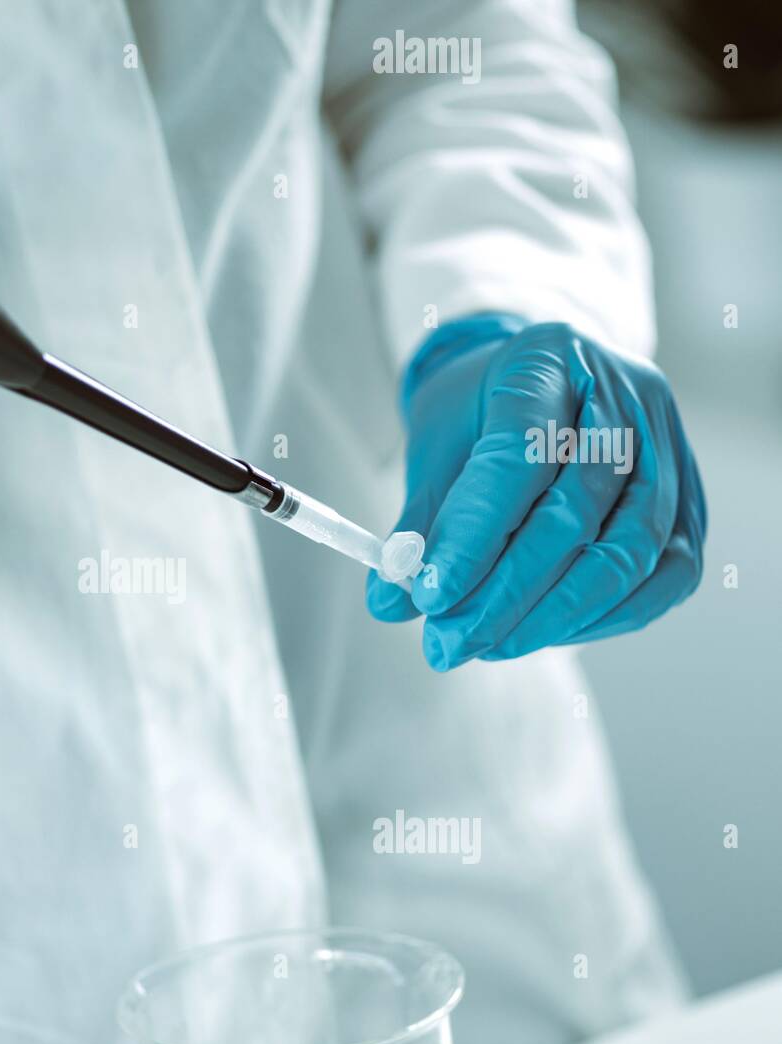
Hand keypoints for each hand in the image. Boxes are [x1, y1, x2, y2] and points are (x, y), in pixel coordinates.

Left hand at [366, 315, 706, 670]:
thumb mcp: (435, 450)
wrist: (537, 387)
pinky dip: (602, 617)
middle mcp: (625, 394)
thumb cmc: (479, 416)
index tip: (428, 598)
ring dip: (552, 617)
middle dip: (504, 595)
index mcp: (548, 359)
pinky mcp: (690, 500)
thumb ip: (416, 526)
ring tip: (486, 646)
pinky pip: (665, 575)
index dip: (473, 539)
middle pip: (574, 513)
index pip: (518, 459)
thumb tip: (389, 603)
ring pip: (628, 551)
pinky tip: (543, 634)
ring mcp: (669, 446)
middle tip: (447, 644)